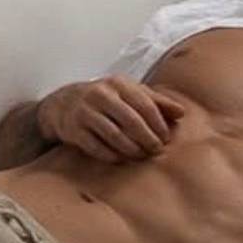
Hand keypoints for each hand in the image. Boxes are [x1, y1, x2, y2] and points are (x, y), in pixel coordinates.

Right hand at [37, 75, 186, 163]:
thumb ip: (155, 101)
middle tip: (156, 150)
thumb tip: (181, 113)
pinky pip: (96, 146)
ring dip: (131, 148)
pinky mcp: (73, 130)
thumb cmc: (103, 99)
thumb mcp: (127, 93)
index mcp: (117, 84)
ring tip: (141, 155)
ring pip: (114, 135)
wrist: (61, 104)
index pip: (144, 104)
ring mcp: (84, 113)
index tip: (166, 138)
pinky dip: (110, 155)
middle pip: (131, 120)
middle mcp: (100, 95)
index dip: (158, 123)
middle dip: (147, 138)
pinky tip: (121, 158)